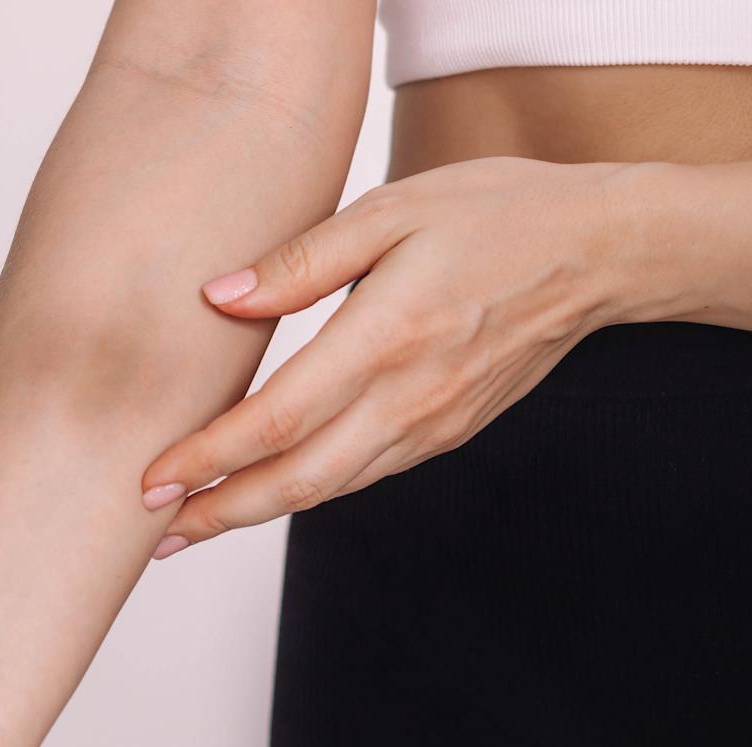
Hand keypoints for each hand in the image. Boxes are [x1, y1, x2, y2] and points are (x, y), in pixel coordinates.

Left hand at [140, 156, 635, 558]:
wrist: (600, 255)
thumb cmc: (497, 215)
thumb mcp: (394, 209)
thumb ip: (303, 258)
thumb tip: (219, 297)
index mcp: (387, 336)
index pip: (278, 420)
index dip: (208, 457)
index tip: (152, 479)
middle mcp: (409, 397)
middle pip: (297, 480)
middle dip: (218, 512)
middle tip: (155, 532)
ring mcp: (432, 423)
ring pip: (330, 489)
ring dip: (257, 511)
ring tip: (196, 522)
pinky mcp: (446, 430)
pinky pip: (364, 474)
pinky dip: (308, 491)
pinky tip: (271, 488)